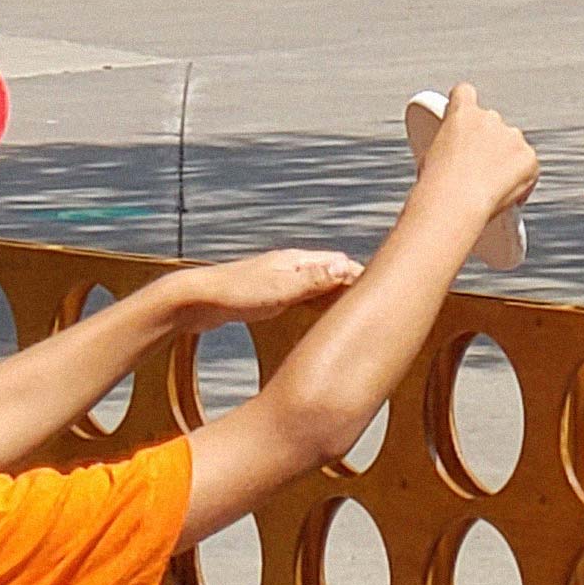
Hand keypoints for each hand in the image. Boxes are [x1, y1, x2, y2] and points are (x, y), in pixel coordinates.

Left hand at [168, 250, 362, 334]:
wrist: (197, 299)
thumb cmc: (233, 294)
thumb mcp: (277, 290)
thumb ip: (311, 281)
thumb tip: (345, 267)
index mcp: (297, 261)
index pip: (342, 264)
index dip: (363, 279)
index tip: (386, 296)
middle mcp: (292, 266)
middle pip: (334, 273)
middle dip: (355, 287)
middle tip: (379, 308)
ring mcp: (282, 279)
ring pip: (321, 286)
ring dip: (339, 298)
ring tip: (357, 317)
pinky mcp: (272, 294)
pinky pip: (307, 298)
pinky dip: (321, 307)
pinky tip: (323, 323)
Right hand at [417, 83, 537, 222]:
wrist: (454, 206)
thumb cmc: (435, 188)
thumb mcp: (430, 158)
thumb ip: (447, 147)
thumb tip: (452, 160)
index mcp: (462, 113)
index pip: (465, 94)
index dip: (464, 106)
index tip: (464, 122)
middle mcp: (489, 118)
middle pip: (492, 123)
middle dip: (487, 142)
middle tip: (476, 170)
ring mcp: (512, 137)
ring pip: (512, 144)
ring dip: (505, 160)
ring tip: (489, 188)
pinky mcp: (528, 158)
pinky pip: (528, 166)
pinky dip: (521, 180)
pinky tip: (505, 197)